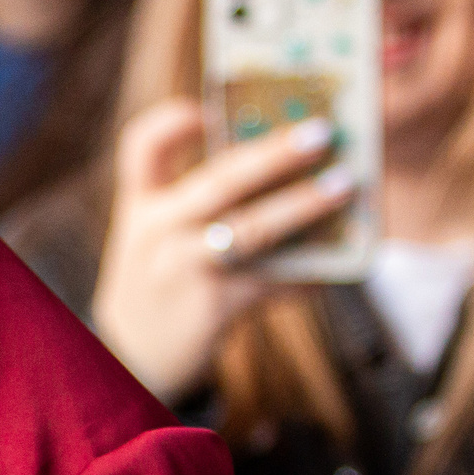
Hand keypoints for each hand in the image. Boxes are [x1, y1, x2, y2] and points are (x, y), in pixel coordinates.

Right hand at [89, 99, 350, 404]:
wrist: (128, 366)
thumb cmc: (159, 287)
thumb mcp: (154, 241)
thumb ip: (194, 206)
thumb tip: (286, 176)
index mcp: (141, 207)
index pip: (142, 148)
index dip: (172, 122)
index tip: (205, 108)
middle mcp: (157, 232)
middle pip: (219, 180)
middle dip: (275, 154)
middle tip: (322, 132)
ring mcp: (183, 269)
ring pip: (250, 229)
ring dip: (302, 205)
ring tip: (345, 186)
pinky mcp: (211, 307)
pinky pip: (270, 281)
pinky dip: (306, 273)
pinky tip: (336, 267)